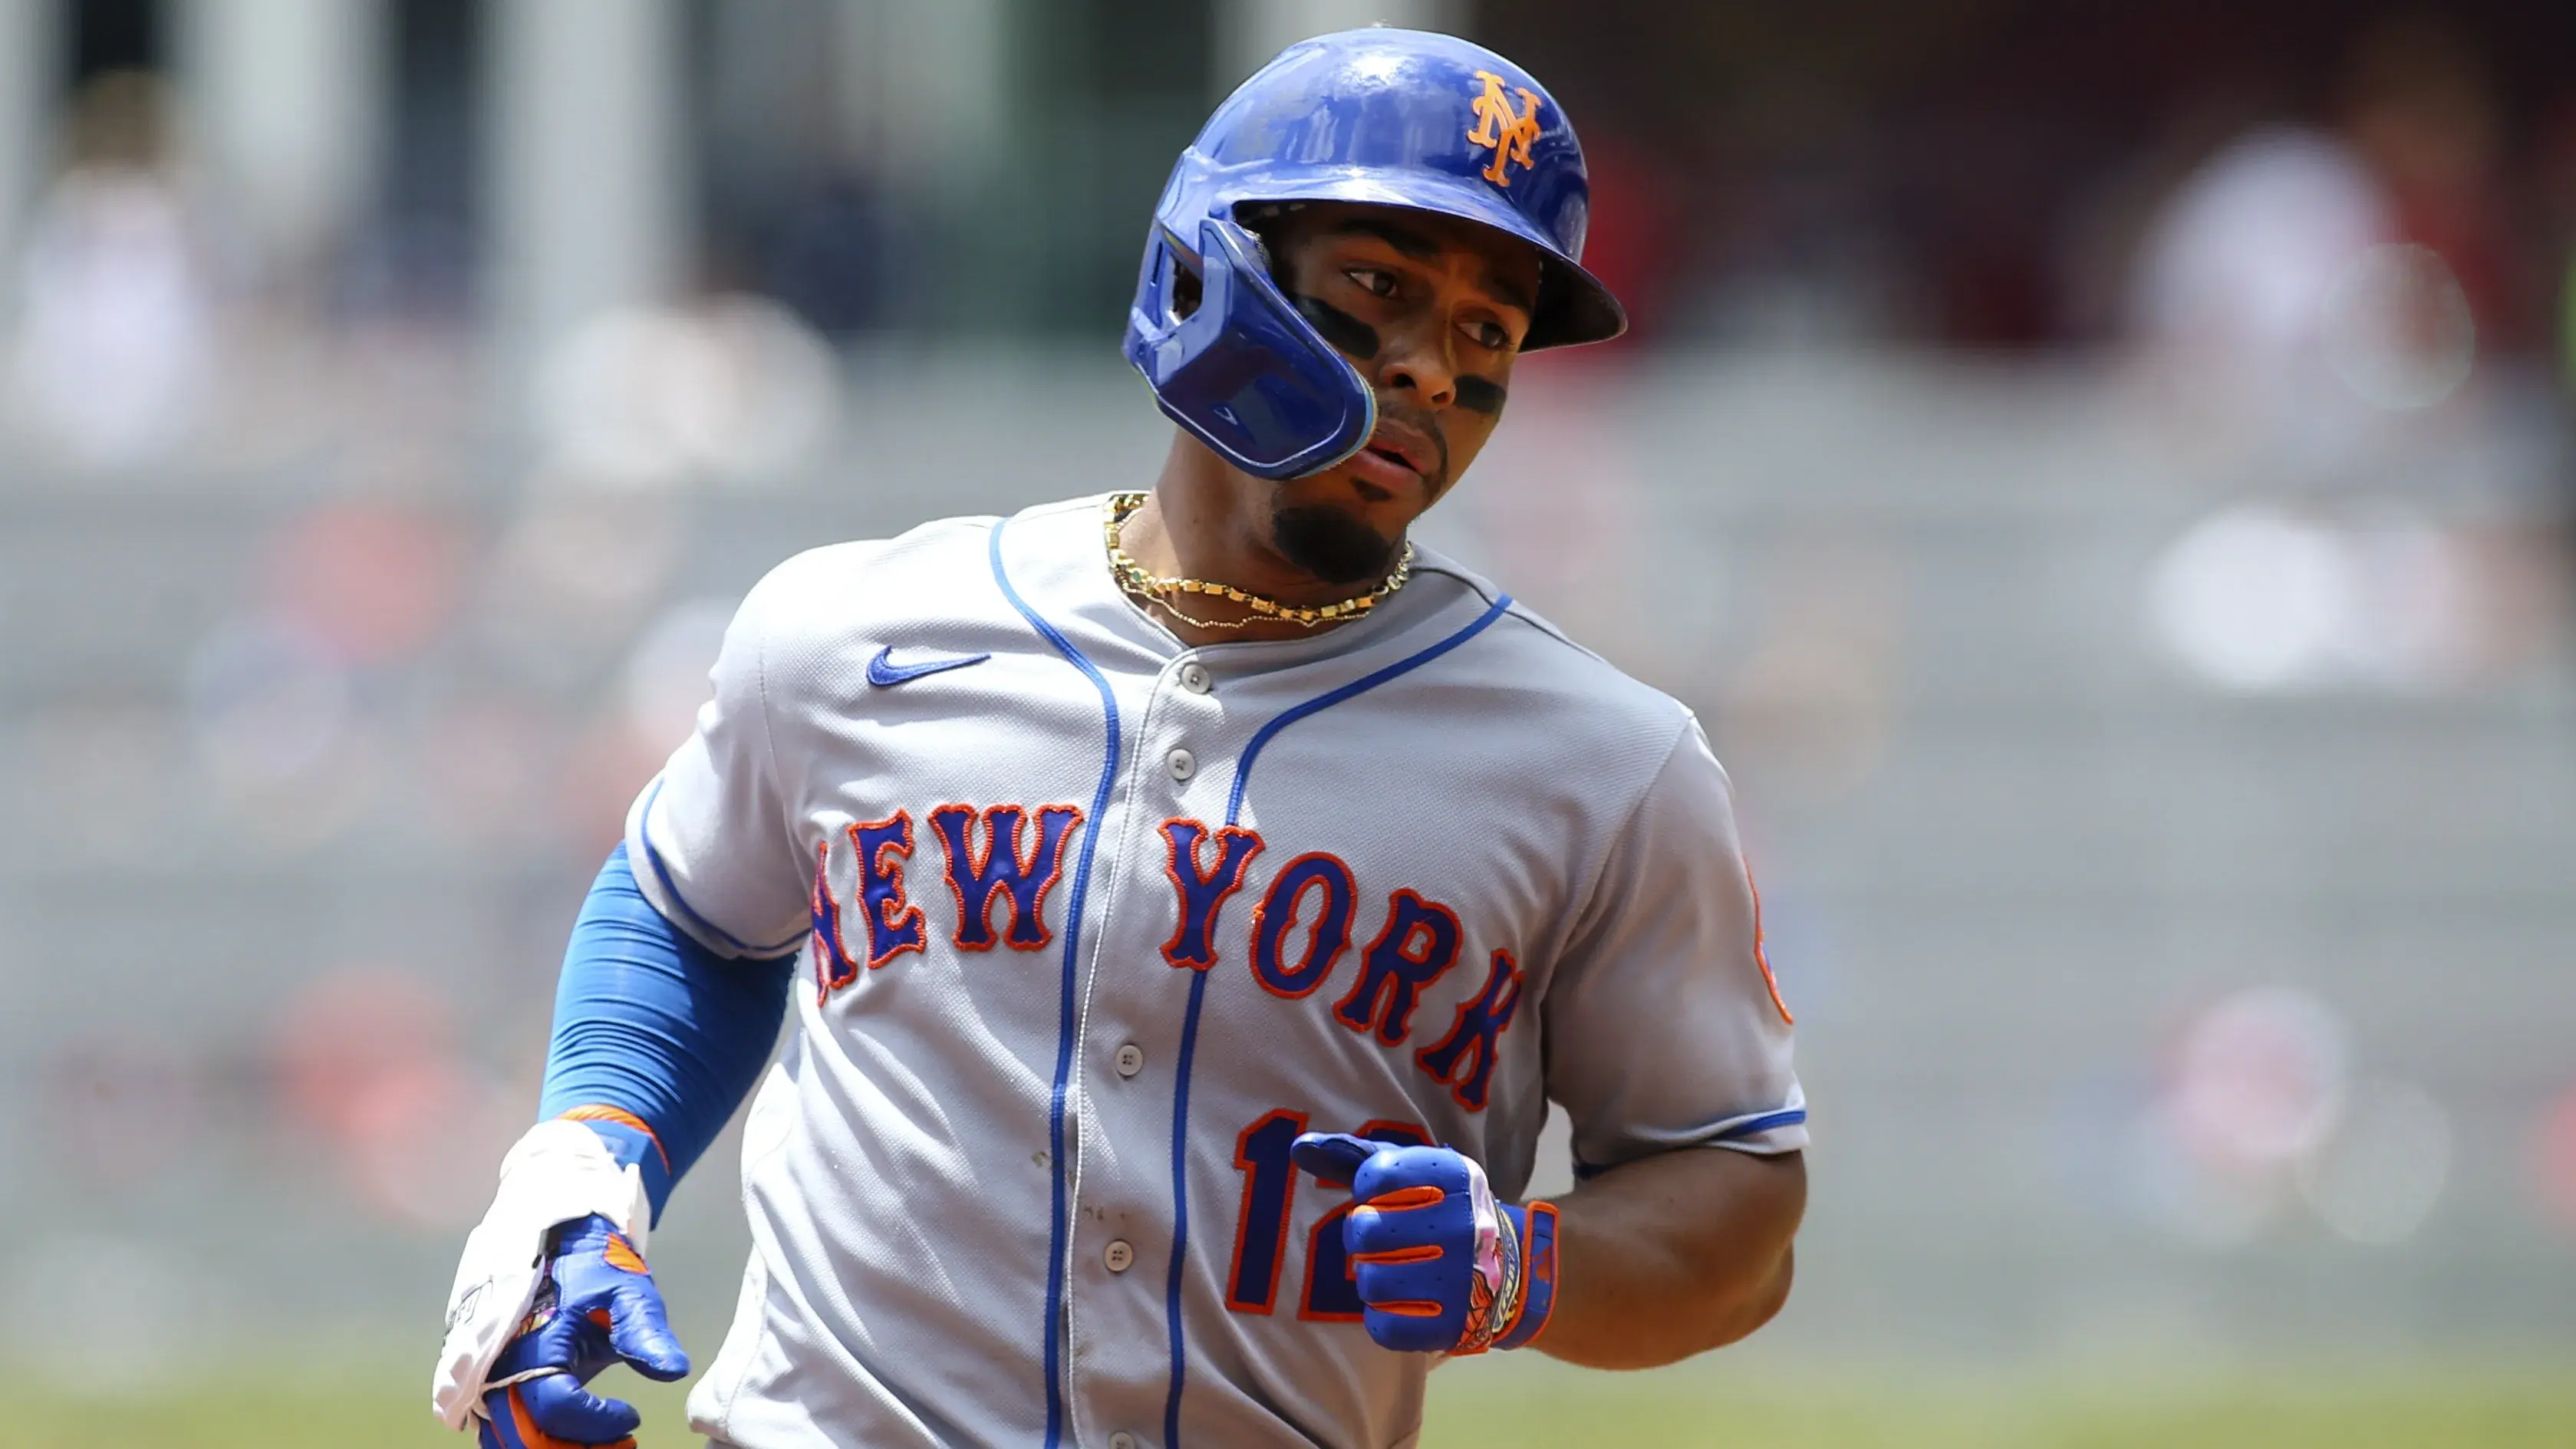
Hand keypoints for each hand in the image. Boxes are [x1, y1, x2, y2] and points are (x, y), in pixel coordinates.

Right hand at [476, 1215, 689, 1448]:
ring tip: (603, 1440)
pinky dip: (537, 1439)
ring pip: (508, 1439)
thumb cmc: (597, 1269)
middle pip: (526, 1436)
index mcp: (531, 1344)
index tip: (632, 1416)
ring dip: (554, 1446)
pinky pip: (502, 1428)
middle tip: (621, 1441)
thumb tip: (676, 1371)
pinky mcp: (494, 1383)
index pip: (556, 1407)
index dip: (596, 1422)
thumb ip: (645, 1333)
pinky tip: (579, 1436)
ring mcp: (491, 1377)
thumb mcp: (628, 1294)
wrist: (563, 1245)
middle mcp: (499, 1367)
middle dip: (576, 1446)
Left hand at [1291, 1133, 1556, 1354]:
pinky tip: (1404, 1301)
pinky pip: (1383, 1326)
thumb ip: (1350, 1155)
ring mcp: (1460, 1278)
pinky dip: (1383, 1316)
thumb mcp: (1409, 1170)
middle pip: (1365, 1230)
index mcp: (1454, 1176)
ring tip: (1394, 1268)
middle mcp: (1463, 1224)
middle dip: (1363, 1235)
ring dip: (1372, 1275)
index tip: (1388, 1197)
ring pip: (1369, 1280)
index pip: (1372, 1177)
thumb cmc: (1439, 1209)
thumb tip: (1299, 1147)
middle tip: (1383, 1239)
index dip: (1368, 1190)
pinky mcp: (1453, 1325)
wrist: (1507, 1270)